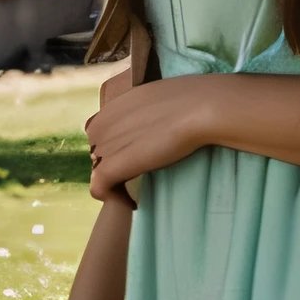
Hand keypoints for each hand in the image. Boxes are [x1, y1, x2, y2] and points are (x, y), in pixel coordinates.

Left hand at [85, 75, 208, 202]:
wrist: (200, 108)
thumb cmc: (191, 99)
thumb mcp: (158, 98)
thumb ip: (145, 110)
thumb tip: (156, 119)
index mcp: (111, 107)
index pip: (103, 135)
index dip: (120, 149)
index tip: (141, 156)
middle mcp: (100, 125)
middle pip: (99, 153)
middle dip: (117, 163)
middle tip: (143, 172)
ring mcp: (102, 146)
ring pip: (99, 170)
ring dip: (116, 179)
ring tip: (140, 185)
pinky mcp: (108, 167)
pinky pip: (99, 188)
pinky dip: (114, 198)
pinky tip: (133, 201)